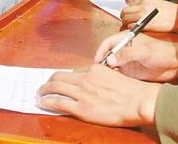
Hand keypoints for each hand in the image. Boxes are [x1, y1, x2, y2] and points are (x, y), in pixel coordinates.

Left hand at [36, 64, 159, 126]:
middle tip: (44, 86)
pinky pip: (58, 102)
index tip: (61, 82)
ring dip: (44, 90)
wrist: (138, 101)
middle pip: (59, 76)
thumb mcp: (116, 76)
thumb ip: (103, 77)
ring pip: (55, 87)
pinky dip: (47, 102)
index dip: (66, 78)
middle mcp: (85, 78)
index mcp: (94, 69)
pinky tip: (42, 103)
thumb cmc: (132, 91)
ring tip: (39, 94)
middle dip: (49, 81)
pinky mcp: (81, 108)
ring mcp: (82, 93)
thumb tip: (96, 82)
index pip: (74, 72)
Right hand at [93, 32, 177, 81]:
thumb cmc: (163, 51)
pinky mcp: (132, 71)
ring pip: (112, 65)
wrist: (176, 63)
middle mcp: (125, 49)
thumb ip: (127, 54)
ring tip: (102, 79)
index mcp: (127, 39)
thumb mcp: (145, 51)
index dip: (101, 50)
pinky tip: (111, 82)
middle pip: (108, 54)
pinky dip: (113, 77)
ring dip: (106, 70)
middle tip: (97, 71)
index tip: (97, 59)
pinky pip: (119, 74)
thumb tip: (110, 60)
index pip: (109, 42)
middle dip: (102, 61)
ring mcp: (128, 60)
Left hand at [121, 0, 177, 31]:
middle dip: (125, 17)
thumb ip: (143, 5)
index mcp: (143, 0)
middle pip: (124, 11)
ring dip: (127, 23)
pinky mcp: (144, 24)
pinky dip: (132, 29)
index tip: (129, 15)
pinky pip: (131, 26)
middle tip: (128, 22)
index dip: (128, 12)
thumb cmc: (169, 11)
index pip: (128, 5)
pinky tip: (137, 29)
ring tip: (132, 26)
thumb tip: (136, 11)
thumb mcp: (154, 3)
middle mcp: (141, 6)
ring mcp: (142, 14)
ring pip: (126, 19)